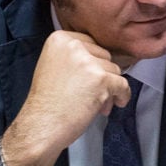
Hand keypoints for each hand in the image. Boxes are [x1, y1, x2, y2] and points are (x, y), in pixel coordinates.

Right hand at [0, 31, 131, 165]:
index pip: (92, 44)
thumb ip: (76, 57)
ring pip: (115, 70)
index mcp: (60, 39)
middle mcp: (74, 46)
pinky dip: (121, 96)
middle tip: (90, 94)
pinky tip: (110, 106)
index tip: (89, 78)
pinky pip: (123, 85)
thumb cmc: (48, 102)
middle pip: (105, 56)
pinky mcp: (101, 79)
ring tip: (94, 103)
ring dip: (110, 88)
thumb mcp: (54, 66)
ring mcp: (88, 62)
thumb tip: (105, 59)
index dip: (94, 63)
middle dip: (103, 76)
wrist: (41, 125)